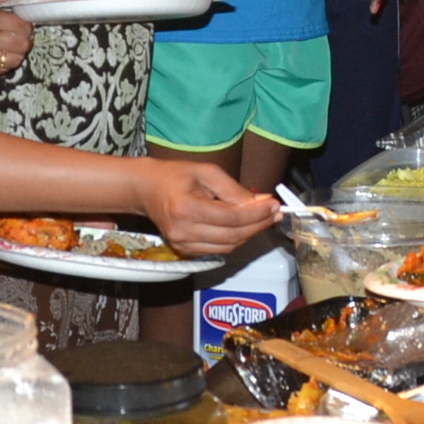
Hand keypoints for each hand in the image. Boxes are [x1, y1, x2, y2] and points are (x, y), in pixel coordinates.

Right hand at [0, 0, 34, 76]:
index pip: (23, 27)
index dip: (27, 24)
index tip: (23, 22)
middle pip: (22, 46)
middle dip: (25, 38)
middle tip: (19, 33)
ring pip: (15, 61)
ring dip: (18, 52)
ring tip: (11, 43)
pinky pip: (1, 70)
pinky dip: (6, 63)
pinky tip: (1, 52)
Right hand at [138, 160, 280, 256]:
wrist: (147, 190)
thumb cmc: (175, 176)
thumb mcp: (206, 172)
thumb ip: (234, 189)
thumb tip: (261, 201)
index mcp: (186, 209)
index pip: (231, 218)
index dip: (257, 214)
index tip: (275, 204)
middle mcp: (183, 232)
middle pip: (232, 235)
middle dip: (258, 224)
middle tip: (276, 212)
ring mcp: (182, 245)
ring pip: (229, 246)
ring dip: (250, 233)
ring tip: (265, 218)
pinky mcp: (185, 251)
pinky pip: (219, 249)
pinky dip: (236, 239)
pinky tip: (245, 226)